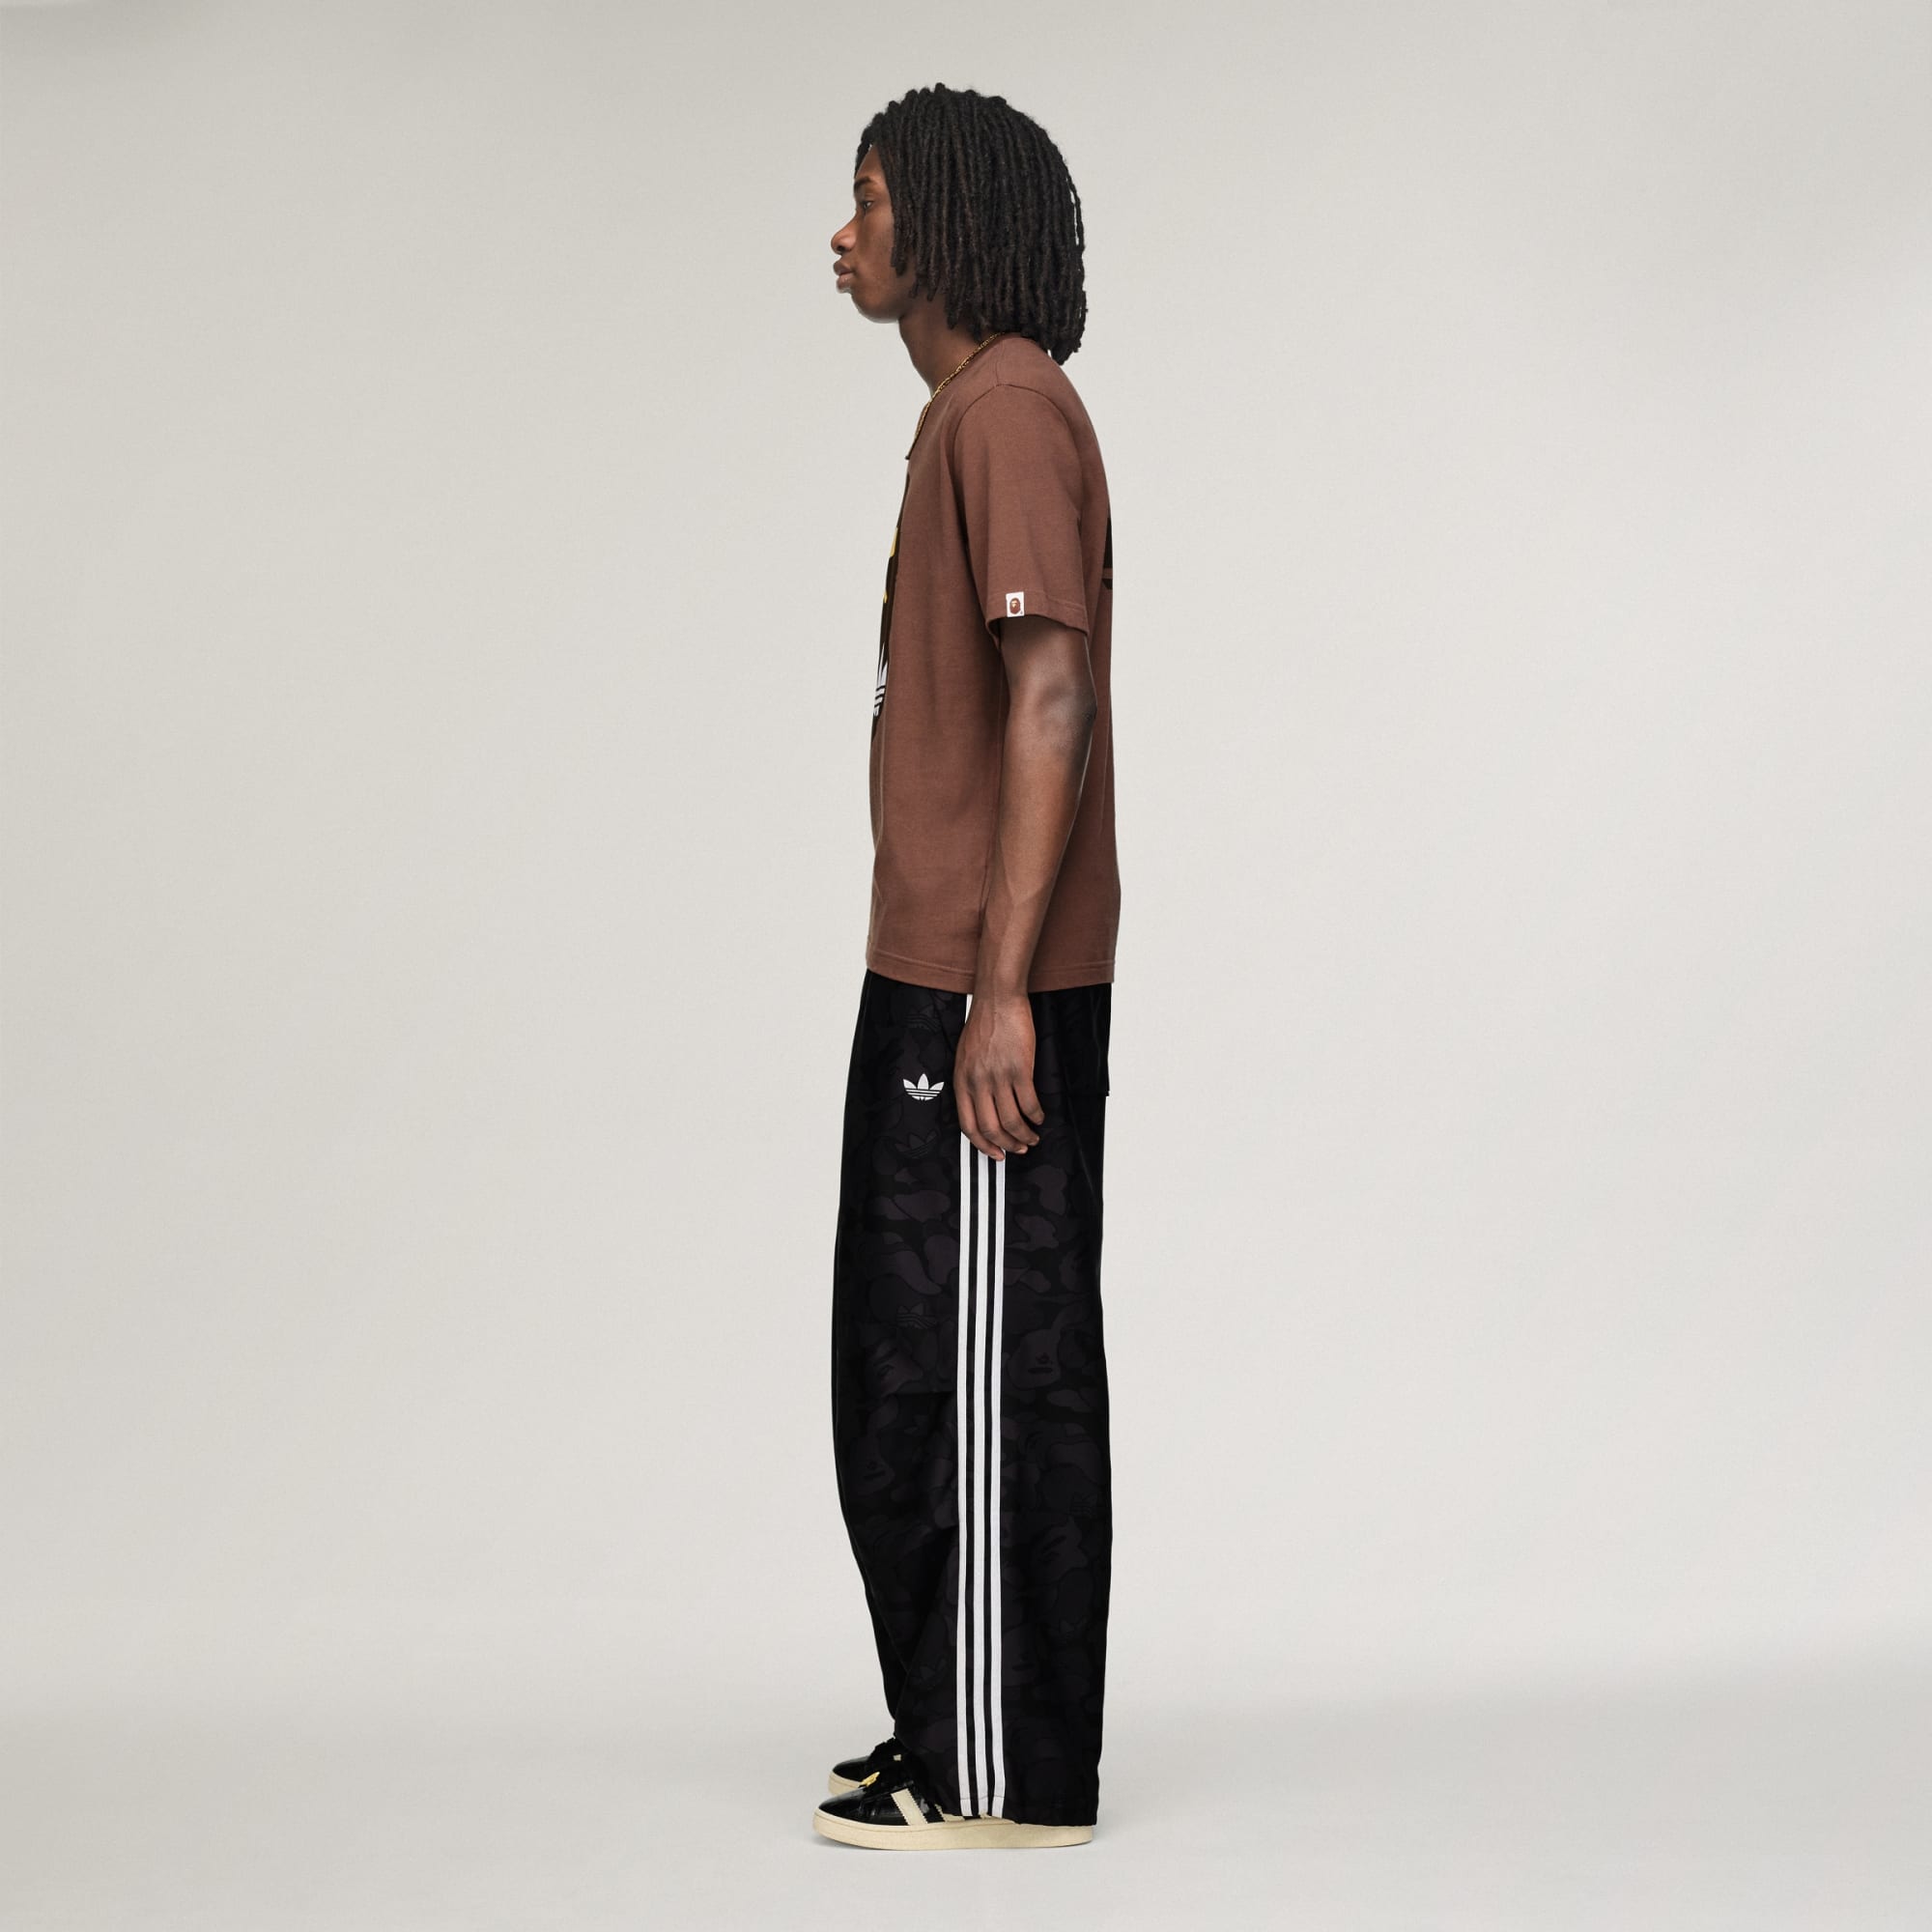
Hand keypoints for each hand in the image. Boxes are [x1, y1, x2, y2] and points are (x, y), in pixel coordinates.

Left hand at [954, 990, 1043, 1160]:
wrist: (998, 999)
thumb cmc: (983, 1024)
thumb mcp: (964, 1056)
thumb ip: (970, 1081)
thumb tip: (982, 1106)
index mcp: (961, 1081)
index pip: (968, 1124)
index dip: (982, 1144)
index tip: (995, 1153)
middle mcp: (977, 1082)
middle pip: (991, 1128)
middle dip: (1007, 1145)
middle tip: (1019, 1148)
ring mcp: (998, 1076)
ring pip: (1011, 1120)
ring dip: (1024, 1134)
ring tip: (1033, 1137)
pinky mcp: (1020, 1068)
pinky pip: (1029, 1103)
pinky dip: (1036, 1115)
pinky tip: (1040, 1116)